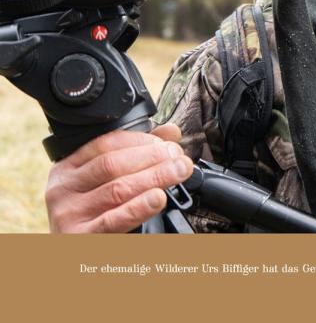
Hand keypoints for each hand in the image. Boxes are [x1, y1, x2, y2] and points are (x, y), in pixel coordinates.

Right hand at [45, 123, 193, 232]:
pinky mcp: (78, 237)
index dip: (141, 141)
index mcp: (69, 168)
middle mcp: (62, 188)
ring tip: (178, 172)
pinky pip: (113, 220)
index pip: (105, 144)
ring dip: (154, 178)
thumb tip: (170, 132)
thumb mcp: (109, 181)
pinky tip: (158, 198)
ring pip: (116, 189)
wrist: (78, 256)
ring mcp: (68, 213)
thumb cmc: (95, 213)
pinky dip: (139, 208)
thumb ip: (139, 153)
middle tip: (180, 159)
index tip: (169, 144)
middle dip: (153, 158)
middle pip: (112, 165)